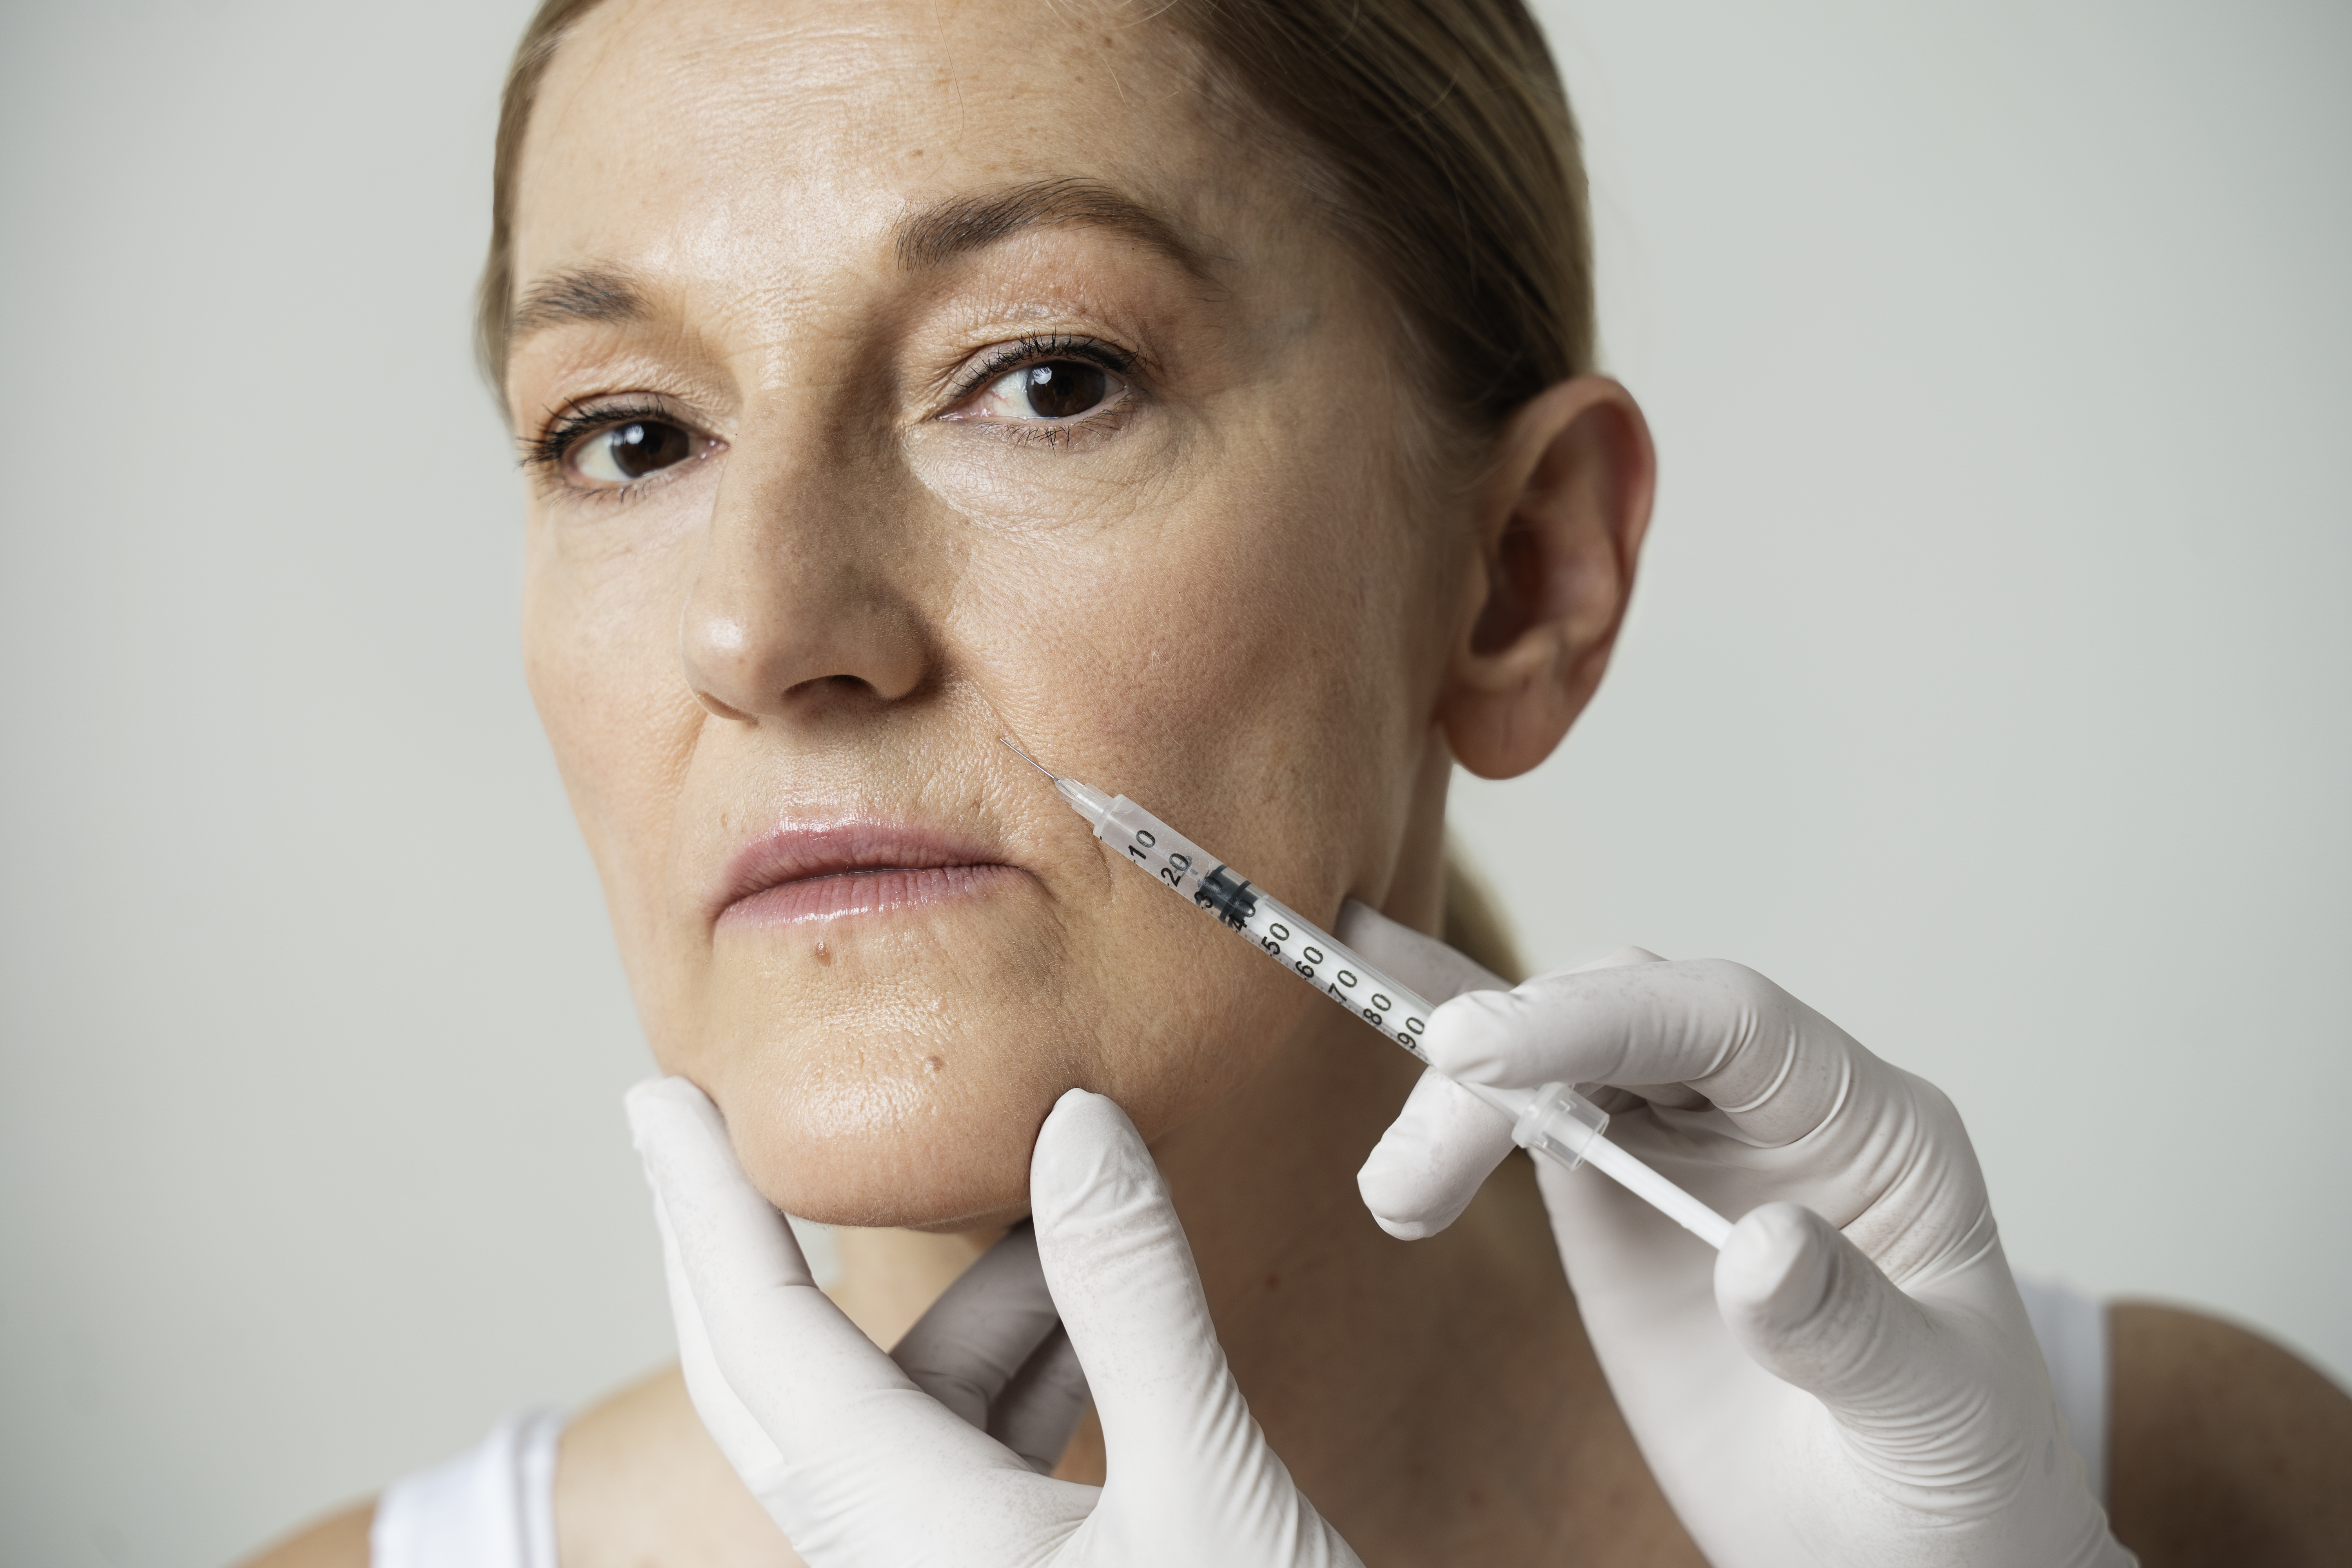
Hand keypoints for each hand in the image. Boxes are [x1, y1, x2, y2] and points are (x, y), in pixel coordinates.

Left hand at [627, 1077, 1362, 1567]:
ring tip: (1067, 1211)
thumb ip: (1135, 1299)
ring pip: (905, 1420)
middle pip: (785, 1383)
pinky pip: (968, 1468)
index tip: (653, 1101)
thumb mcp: (1209, 1487)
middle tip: (722, 1130)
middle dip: (755, 1249)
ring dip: (972, 1311)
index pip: (766, 1336)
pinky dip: (1021, 1382)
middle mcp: (900, 1566)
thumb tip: (1077, 1128)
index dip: (701, 1205)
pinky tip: (1095, 1329)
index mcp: (910, 1536)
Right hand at [1341, 902, 2132, 1567]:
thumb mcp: (1938, 1418)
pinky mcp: (1618, 1203)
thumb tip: (1757, 1245)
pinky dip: (1453, 1107)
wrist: (1902, 1557)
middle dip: (1508, 1060)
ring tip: (1399, 1195)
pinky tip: (1382, 1057)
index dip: (1603, 1016)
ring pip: (1558, 1061)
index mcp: (1870, 1126)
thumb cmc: (1956, 1484)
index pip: (1728, 1020)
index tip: (1480, 1051)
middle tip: (1421, 1161)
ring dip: (1460, 1104)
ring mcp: (1689, 1151)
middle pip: (1623, 1022)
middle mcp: (1774, 1111)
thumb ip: (1853, 1330)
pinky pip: (1528, 1120)